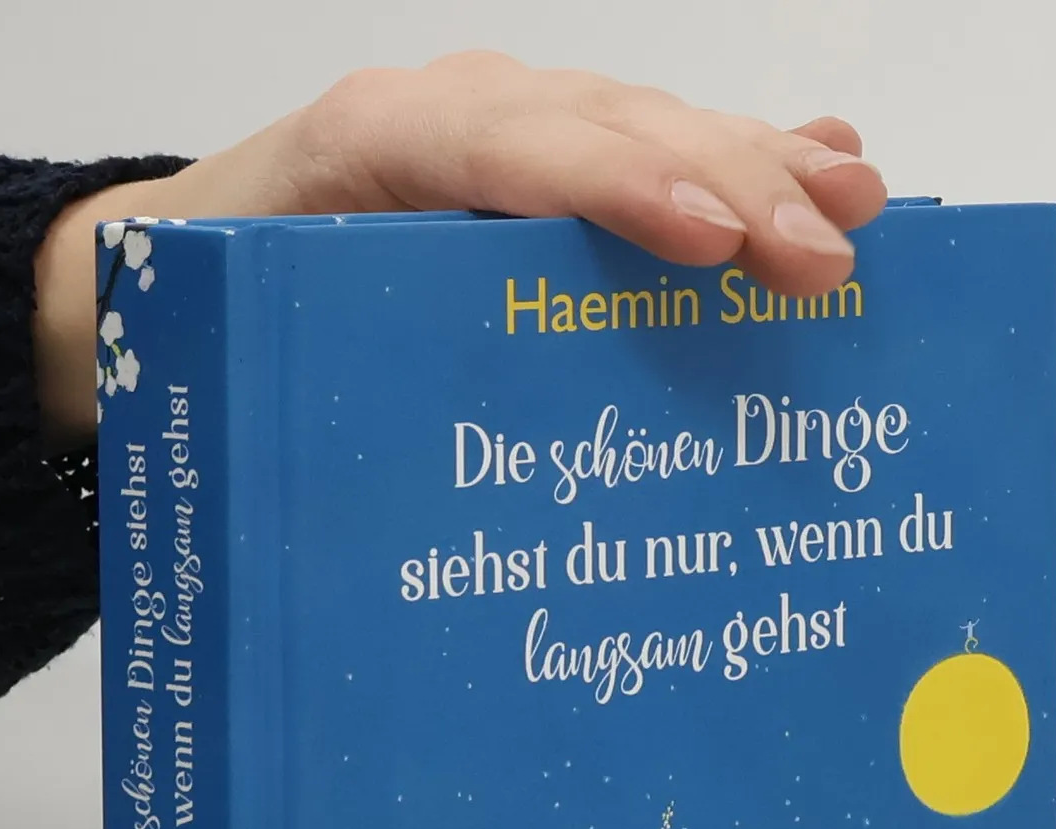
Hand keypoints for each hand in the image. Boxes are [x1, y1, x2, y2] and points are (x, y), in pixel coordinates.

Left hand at [35, 51, 886, 445]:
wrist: (196, 248)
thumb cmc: (230, 303)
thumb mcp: (254, 331)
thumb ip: (329, 356)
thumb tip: (411, 487)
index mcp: (374, 143)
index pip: (511, 146)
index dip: (620, 187)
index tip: (711, 244)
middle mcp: (459, 114)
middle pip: (612, 127)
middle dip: (730, 184)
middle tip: (829, 255)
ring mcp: (516, 126)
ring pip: (652, 128)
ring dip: (762, 168)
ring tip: (859, 206)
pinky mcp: (550, 158)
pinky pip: (655, 148)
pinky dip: (745, 160)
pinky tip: (827, 167)